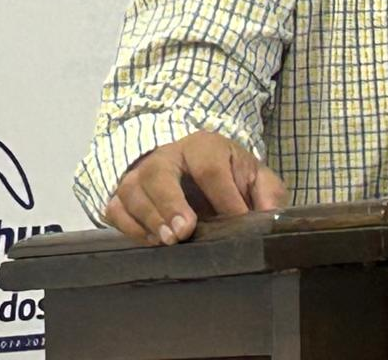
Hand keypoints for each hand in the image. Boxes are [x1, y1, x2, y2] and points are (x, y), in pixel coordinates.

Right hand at [103, 131, 286, 245]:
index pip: (211, 167)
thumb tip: (272, 217)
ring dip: (147, 218)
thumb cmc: (228, 175)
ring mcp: (141, 174)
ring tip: (167, 241)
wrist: (196, 168)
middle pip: (160, 173)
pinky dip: (128, 226)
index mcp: (204, 146)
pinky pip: (115, 208)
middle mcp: (168, 155)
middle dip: (170, 203)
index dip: (224, 196)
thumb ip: (268, 194)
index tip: (236, 220)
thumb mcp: (255, 177)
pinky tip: (149, 241)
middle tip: (183, 232)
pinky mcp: (123, 194)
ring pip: (133, 190)